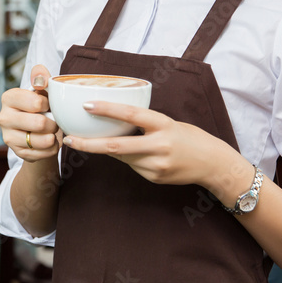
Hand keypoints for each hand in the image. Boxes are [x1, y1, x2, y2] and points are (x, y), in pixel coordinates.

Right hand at [0, 65, 61, 162]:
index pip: (36, 103)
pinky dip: (51, 149)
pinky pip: (41, 154)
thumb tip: (40, 73)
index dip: (48, 105)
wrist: (38, 130)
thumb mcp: (42, 90)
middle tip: (54, 121)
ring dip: (53, 137)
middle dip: (53, 123)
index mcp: (8, 98)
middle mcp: (3, 117)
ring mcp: (8, 136)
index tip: (47, 105)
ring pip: (41, 140)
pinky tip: (50, 143)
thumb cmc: (41, 106)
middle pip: (39, 123)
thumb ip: (41, 78)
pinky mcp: (16, 152)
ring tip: (53, 132)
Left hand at [63, 101, 245, 191]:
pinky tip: (139, 155)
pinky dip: (128, 158)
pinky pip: (132, 166)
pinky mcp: (155, 177)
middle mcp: (159, 145)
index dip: (107, 109)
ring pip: (122, 157)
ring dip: (108, 150)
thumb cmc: (189, 137)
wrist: (213, 164)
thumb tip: (113, 121)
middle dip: (88, 144)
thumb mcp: (168, 123)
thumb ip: (144, 124)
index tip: (86, 105)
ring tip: (100, 142)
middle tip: (68, 139)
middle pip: (116, 146)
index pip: (131, 114)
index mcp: (163, 124)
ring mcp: (156, 165)